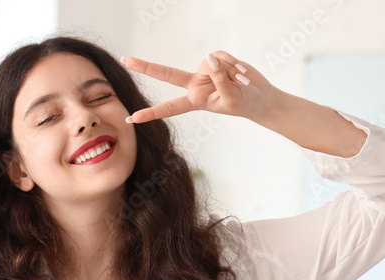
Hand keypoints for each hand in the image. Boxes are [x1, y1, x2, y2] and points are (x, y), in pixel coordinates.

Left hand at [122, 51, 280, 123]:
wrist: (259, 97)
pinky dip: (235, 64)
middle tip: (125, 60)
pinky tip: (242, 74)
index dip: (151, 113)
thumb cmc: (245, 104)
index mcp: (195, 101)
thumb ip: (219, 78)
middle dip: (146, 67)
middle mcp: (195, 85)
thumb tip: (209, 58)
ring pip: (211, 62)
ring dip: (230, 72)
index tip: (132, 118)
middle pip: (167, 75)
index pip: (169, 108)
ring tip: (240, 83)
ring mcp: (204, 71)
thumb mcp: (231, 98)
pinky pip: (222, 56)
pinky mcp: (215, 60)